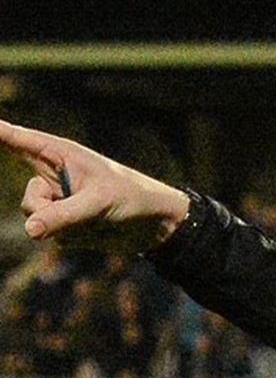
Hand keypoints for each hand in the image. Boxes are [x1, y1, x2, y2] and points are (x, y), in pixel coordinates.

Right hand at [0, 119, 189, 251]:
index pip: (18, 139)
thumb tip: (30, 230)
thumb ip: (62, 216)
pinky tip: (94, 230)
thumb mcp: (97, 204)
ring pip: (37, 220)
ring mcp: (57, 200)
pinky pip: (51, 235)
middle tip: (73, 216)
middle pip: (28, 199)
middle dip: (44, 212)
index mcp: (60, 154)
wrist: (155, 226)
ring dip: (62, 228)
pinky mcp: (63, 222)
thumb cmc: (132, 198)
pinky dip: (72, 238)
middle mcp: (53, 175)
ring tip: (93, 222)